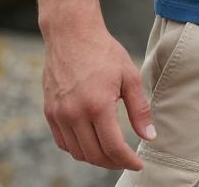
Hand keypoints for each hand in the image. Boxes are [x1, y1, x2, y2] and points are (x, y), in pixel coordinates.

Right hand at [41, 19, 155, 169]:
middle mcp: (74, 113)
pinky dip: (78, 148)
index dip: (127, 161)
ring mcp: (59, 114)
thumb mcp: (129, 75)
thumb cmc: (103, 51)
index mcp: (97, 105)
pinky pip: (63, 142)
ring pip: (77, 152)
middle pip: (94, 155)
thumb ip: (139, 109)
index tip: (137, 164)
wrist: (71, 33)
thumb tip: (149, 136)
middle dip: (112, 162)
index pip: (113, 147)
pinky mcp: (50, 111)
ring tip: (110, 151)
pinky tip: (91, 140)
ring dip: (95, 157)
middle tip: (125, 159)